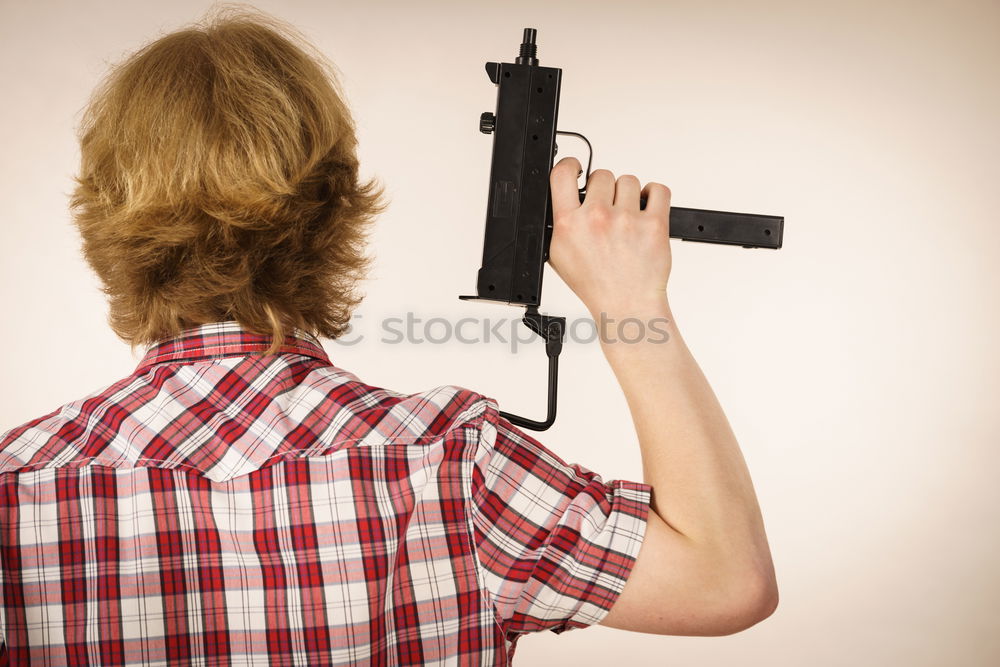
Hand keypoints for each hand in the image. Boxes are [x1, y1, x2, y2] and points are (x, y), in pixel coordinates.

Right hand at [548, 157, 672, 319]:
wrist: (627, 304)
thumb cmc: (596, 284)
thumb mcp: (559, 256)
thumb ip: (560, 223)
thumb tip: (562, 195)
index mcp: (569, 225)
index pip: (561, 174)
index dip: (569, 165)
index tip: (576, 168)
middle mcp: (596, 219)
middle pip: (602, 174)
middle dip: (605, 189)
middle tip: (608, 208)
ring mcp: (627, 220)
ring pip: (629, 181)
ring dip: (628, 194)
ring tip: (627, 216)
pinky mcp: (654, 224)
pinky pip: (657, 189)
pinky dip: (653, 195)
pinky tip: (646, 207)